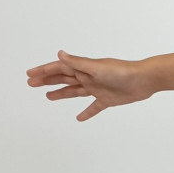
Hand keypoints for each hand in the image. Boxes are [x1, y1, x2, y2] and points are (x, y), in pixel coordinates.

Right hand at [25, 50, 154, 121]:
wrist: (144, 80)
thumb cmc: (121, 71)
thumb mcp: (96, 67)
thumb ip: (77, 63)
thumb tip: (59, 54)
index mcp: (84, 68)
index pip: (59, 69)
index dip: (44, 71)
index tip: (29, 74)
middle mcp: (88, 77)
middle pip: (63, 79)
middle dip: (47, 80)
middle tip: (31, 83)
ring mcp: (97, 88)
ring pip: (74, 92)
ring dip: (61, 93)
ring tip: (48, 97)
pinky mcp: (107, 100)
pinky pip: (93, 107)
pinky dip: (86, 113)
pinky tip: (79, 118)